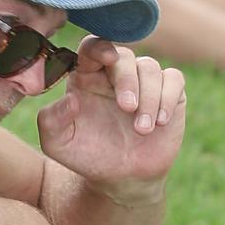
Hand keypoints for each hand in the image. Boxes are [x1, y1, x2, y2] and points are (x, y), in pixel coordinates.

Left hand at [37, 37, 185, 204]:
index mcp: (85, 76)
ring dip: (149, 97)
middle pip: (123, 56)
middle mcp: (113, 74)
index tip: (107, 58)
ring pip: (149, 67)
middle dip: (127, 80)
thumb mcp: (57, 144)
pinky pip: (173, 78)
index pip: (91, 48)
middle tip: (127, 108)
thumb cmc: (86, 155)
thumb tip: (69, 99)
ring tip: (143, 129)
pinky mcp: (168, 93)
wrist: (121, 177)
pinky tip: (160, 121)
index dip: (99, 48)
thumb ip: (51, 121)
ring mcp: (142, 82)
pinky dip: (168, 96)